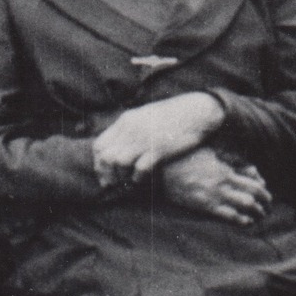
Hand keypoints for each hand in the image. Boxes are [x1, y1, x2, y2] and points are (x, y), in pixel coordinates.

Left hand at [92, 92, 222, 185]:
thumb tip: (120, 146)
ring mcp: (144, 139)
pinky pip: (139, 169)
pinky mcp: (159, 149)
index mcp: (126, 120)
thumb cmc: (173, 116)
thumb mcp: (145, 116)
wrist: (197, 111)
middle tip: (112, 184)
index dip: (98, 162)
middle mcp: (131, 130)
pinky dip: (137, 178)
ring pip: (119, 163)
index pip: (99, 145)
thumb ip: (131, 128)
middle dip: (106, 174)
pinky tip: (141, 180)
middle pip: (106, 156)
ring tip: (127, 182)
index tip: (104, 173)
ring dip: (121, 177)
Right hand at [160, 147, 270, 224]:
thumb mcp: (209, 153)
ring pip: (244, 206)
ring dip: (256, 212)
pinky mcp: (205, 206)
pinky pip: (228, 216)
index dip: (263, 190)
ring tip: (260, 216)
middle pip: (252, 195)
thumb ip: (228, 159)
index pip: (253, 181)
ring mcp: (215, 196)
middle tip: (268, 208)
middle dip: (264, 203)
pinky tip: (246, 222)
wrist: (164, 171)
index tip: (267, 195)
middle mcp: (223, 183)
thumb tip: (246, 166)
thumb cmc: (185, 158)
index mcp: (225, 169)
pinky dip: (240, 220)